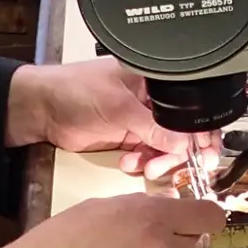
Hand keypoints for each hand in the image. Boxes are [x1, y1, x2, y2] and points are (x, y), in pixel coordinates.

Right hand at [0, 193, 226, 247]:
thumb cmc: (62, 238)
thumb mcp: (103, 206)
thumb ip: (141, 206)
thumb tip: (167, 206)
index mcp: (152, 217)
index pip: (209, 215)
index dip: (207, 213)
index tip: (199, 213)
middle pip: (201, 241)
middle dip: (187, 234)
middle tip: (161, 230)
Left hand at [7, 58, 221, 179]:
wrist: (41, 109)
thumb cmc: (75, 89)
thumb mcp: (118, 106)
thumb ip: (152, 126)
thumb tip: (184, 143)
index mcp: (154, 80)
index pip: (188, 105)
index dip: (201, 129)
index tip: (206, 152)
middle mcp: (151, 99)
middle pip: (182, 130)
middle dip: (182, 151)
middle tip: (183, 167)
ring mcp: (139, 119)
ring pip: (166, 146)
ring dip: (162, 160)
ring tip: (148, 167)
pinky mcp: (127, 137)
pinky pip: (148, 155)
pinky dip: (144, 163)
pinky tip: (131, 164)